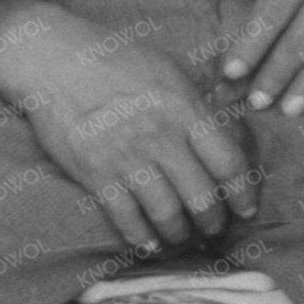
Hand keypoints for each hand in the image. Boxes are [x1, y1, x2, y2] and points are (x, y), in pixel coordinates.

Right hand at [0, 0, 259, 256]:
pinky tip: (152, 243)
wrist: (56, 60)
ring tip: (186, 238)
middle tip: (215, 227)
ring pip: (168, 215)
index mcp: (184, 109)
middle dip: (214, 221)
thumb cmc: (117, 60)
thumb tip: (233, 133)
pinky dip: (143, 239)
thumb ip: (201, 103)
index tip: (246, 208)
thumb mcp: (170, 69)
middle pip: (202, 197)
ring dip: (182, 235)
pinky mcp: (95, 174)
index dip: (244, 193)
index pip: (229, 163)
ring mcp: (126, 158)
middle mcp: (160, 137)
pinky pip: (126, 220)